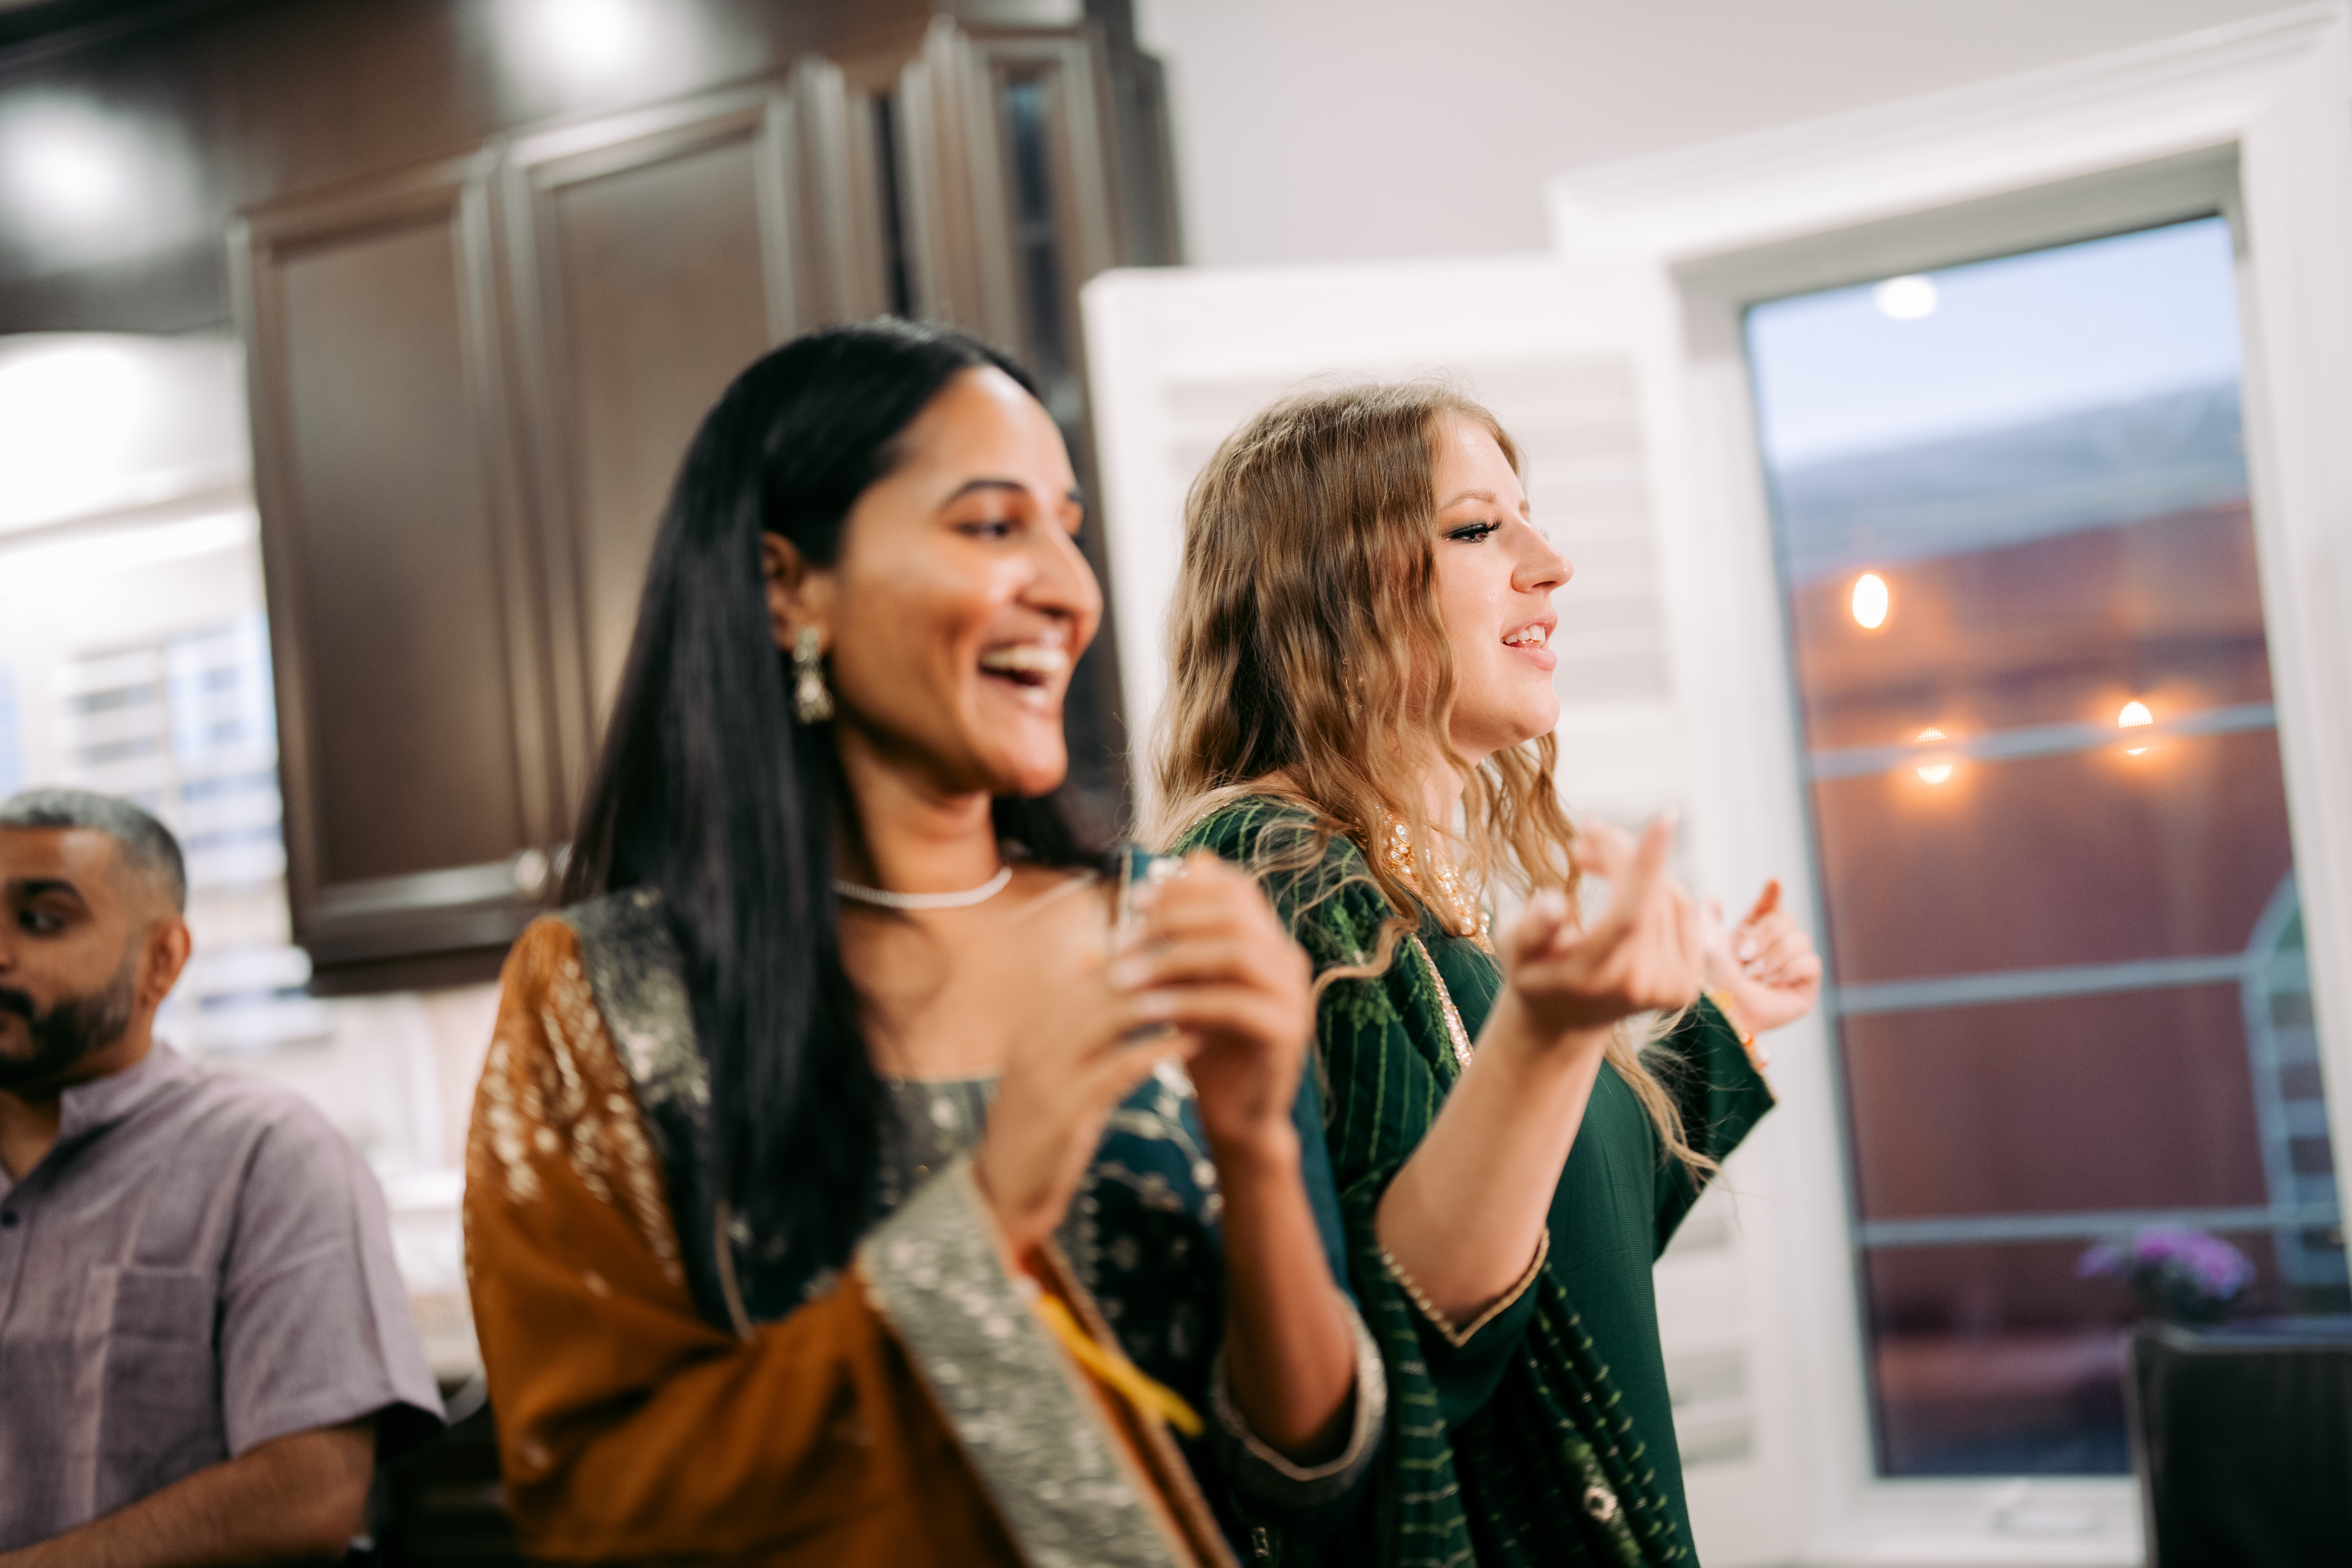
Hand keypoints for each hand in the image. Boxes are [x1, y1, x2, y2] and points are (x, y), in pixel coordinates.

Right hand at [975, 963, 1192, 1257]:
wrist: (996, 1200)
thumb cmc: (1034, 1137)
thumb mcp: (1050, 1078)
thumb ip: (1076, 1034)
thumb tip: (1105, 983)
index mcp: (1033, 1031)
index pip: (1092, 976)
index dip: (1142, 959)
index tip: (1187, 952)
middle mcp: (1035, 1042)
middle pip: (1104, 986)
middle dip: (1159, 970)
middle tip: (1208, 962)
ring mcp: (1046, 1075)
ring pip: (1112, 1017)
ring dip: (1165, 1001)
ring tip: (1209, 993)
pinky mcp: (1063, 1111)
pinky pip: (1119, 1066)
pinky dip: (1159, 1048)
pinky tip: (1193, 1041)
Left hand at [1110, 854, 1315, 1167]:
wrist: (1236, 1114)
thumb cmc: (1205, 1043)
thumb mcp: (1186, 982)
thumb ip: (1181, 937)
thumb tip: (1171, 874)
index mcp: (1268, 941)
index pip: (1235, 888)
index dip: (1184, 887)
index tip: (1134, 900)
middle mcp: (1288, 960)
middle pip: (1235, 913)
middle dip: (1171, 920)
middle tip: (1121, 940)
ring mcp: (1293, 995)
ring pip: (1237, 952)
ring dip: (1172, 959)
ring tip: (1123, 976)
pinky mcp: (1286, 1033)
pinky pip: (1235, 1004)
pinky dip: (1186, 1003)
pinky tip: (1145, 1011)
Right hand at [1495, 813, 1703, 1048]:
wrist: (1565, 1021)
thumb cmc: (1534, 974)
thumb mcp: (1514, 950)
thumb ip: (1529, 928)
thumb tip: (1555, 903)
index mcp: (1597, 975)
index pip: (1630, 915)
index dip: (1645, 864)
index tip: (1665, 818)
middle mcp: (1642, 985)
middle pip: (1649, 895)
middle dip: (1619, 852)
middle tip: (1584, 834)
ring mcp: (1673, 988)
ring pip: (1670, 897)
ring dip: (1637, 867)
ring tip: (1591, 858)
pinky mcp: (1688, 983)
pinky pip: (1683, 912)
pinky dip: (1657, 887)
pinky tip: (1625, 886)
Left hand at [1702, 880, 1821, 1033]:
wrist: (1719, 1007)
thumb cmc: (1708, 979)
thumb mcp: (1706, 941)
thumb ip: (1710, 919)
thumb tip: (1712, 898)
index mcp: (1751, 936)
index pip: (1768, 908)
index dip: (1772, 895)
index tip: (1773, 881)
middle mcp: (1773, 949)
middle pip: (1787, 918)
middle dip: (1766, 933)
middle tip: (1745, 954)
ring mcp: (1791, 968)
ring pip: (1801, 939)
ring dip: (1775, 955)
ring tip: (1754, 974)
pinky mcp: (1804, 988)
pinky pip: (1811, 963)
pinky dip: (1789, 970)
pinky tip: (1771, 982)